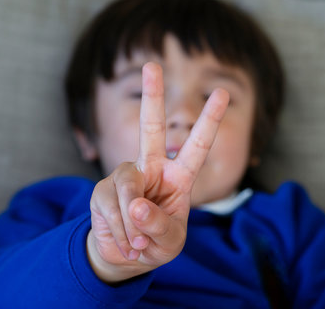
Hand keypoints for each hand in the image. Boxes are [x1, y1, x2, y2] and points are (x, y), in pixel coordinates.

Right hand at [87, 62, 229, 282]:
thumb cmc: (155, 245)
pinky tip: (126, 243)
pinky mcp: (102, 190)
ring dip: (133, 222)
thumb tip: (136, 204)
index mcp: (177, 177)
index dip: (209, 120)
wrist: (124, 259)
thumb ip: (159, 224)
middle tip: (152, 65)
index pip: (196, 146)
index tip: (221, 93)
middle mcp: (151, 169)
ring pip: (127, 186)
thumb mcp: (169, 242)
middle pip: (151, 128)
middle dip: (152, 96)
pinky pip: (111, 206)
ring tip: (138, 244)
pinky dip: (121, 231)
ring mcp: (125, 177)